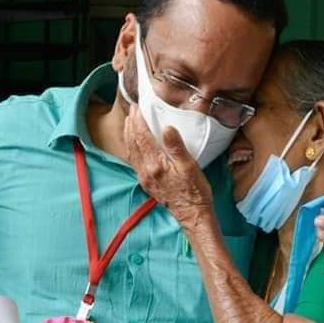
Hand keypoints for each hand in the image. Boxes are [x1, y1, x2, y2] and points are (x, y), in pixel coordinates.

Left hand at [123, 105, 212, 224]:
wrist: (192, 214)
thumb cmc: (195, 191)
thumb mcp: (190, 166)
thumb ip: (176, 147)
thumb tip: (167, 128)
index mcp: (156, 164)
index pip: (142, 137)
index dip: (138, 120)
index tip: (137, 107)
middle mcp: (146, 171)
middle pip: (133, 143)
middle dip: (131, 125)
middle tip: (132, 110)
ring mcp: (144, 178)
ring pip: (131, 152)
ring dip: (129, 136)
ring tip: (129, 123)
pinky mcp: (146, 183)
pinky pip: (134, 161)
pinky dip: (132, 148)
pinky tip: (134, 144)